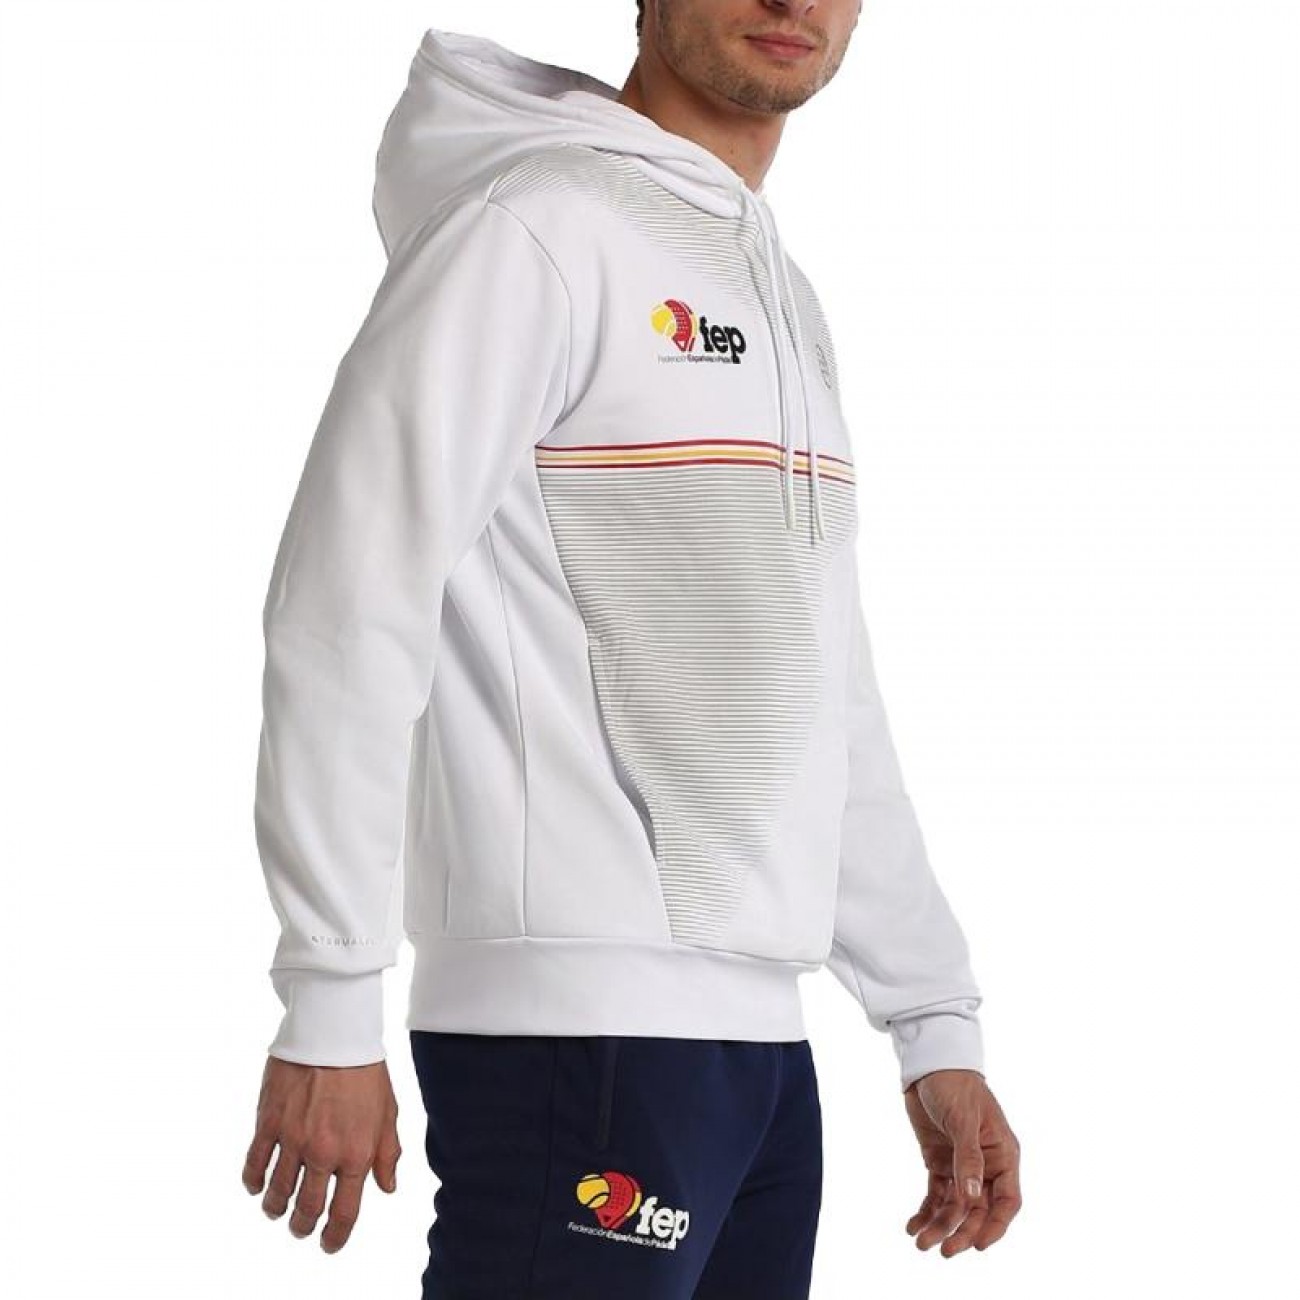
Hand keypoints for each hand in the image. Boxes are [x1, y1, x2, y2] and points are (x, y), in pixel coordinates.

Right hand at [242, 1054, 401, 1252]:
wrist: (334, 1032)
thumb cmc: (365, 1070)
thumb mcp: (388, 1112)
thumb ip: (388, 1154)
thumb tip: (386, 1187)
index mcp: (357, 1153)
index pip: (345, 1212)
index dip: (335, 1236)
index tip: (328, 1245)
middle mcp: (324, 1153)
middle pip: (307, 1209)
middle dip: (303, 1226)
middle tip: (300, 1229)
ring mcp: (293, 1140)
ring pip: (277, 1193)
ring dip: (276, 1209)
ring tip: (276, 1210)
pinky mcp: (269, 1123)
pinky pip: (254, 1164)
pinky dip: (252, 1182)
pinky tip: (256, 1186)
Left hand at [902, 1068, 1020, 1255]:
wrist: (929, 1065)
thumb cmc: (955, 1085)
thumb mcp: (963, 1120)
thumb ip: (968, 1158)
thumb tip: (972, 1197)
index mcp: (1003, 1155)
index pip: (1007, 1201)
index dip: (995, 1226)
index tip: (978, 1245)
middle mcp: (985, 1165)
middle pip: (978, 1210)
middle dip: (962, 1231)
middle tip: (943, 1251)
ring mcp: (961, 1165)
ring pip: (955, 1206)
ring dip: (940, 1225)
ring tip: (920, 1243)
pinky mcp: (939, 1161)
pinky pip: (936, 1194)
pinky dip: (926, 1211)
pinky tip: (912, 1226)